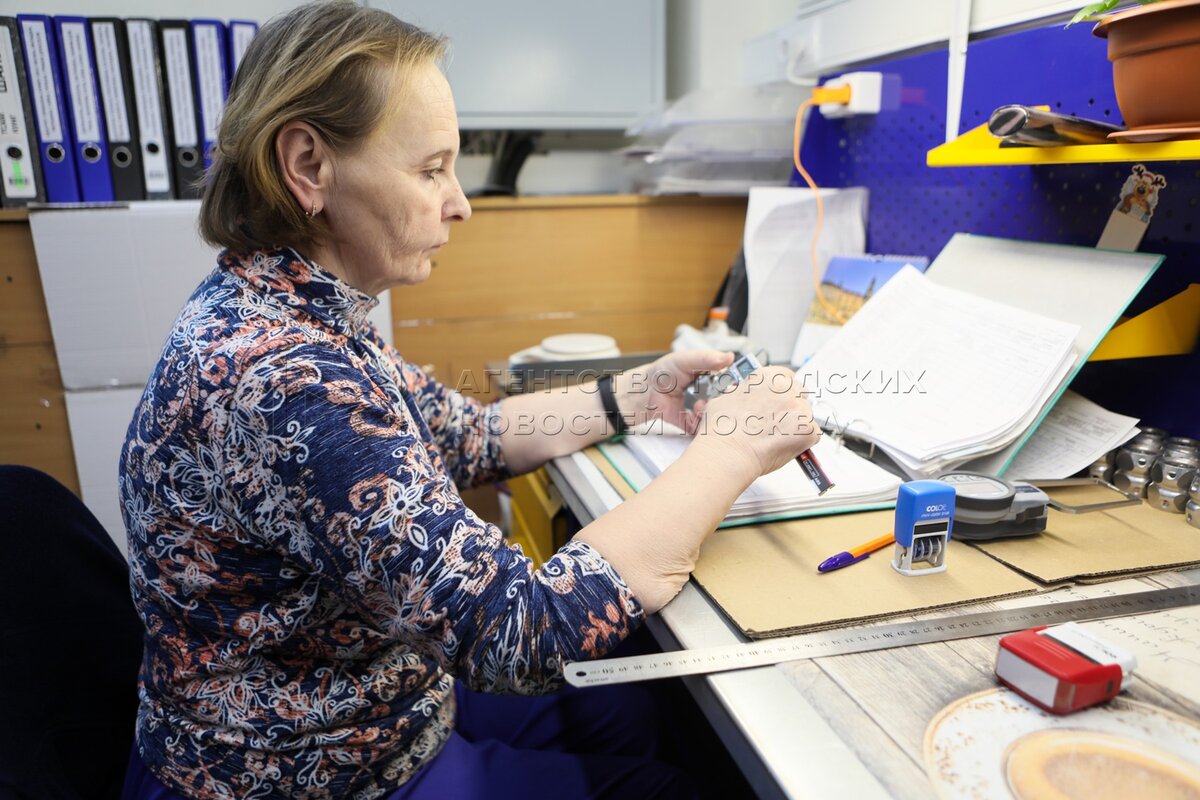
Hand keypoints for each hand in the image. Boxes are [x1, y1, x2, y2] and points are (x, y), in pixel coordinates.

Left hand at [614, 350, 732, 432]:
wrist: (644, 391)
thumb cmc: (664, 372)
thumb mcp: (685, 360)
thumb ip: (706, 359)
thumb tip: (729, 357)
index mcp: (714, 378)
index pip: (734, 382)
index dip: (739, 385)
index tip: (738, 384)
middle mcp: (712, 395)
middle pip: (730, 402)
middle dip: (728, 402)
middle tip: (721, 396)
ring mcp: (704, 411)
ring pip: (719, 417)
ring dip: (714, 412)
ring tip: (701, 404)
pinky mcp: (694, 424)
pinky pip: (704, 429)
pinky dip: (702, 423)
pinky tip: (695, 412)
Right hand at [693, 365, 819, 479]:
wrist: (727, 453)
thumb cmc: (722, 431)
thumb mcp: (725, 399)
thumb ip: (741, 394)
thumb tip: (741, 397)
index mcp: (767, 377)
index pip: (786, 376)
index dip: (782, 390)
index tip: (778, 399)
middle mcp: (785, 388)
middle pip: (800, 393)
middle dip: (792, 406)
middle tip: (779, 421)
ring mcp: (799, 408)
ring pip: (807, 414)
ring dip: (797, 424)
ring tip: (778, 437)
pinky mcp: (808, 429)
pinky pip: (812, 434)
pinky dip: (803, 442)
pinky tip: (785, 446)